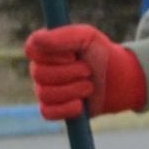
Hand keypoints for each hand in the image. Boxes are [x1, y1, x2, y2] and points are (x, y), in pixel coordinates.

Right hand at [25, 24, 146, 122]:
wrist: (117, 80)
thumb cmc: (99, 54)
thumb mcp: (88, 37)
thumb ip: (65, 36)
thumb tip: (39, 40)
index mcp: (44, 49)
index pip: (31, 49)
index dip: (52, 54)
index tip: (72, 55)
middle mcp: (39, 69)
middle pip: (39, 73)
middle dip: (71, 72)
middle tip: (88, 71)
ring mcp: (43, 90)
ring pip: (46, 93)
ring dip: (74, 89)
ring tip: (89, 86)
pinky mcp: (51, 109)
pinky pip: (48, 112)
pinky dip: (67, 108)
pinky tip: (81, 104)